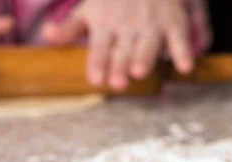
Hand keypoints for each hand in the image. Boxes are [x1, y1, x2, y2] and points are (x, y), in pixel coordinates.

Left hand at [42, 0, 211, 89]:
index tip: (95, 79)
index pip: (99, 47)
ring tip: (140, 72)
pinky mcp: (174, 22)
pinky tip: (185, 67)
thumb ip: (68, 29)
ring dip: (145, 57)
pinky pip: (180, 37)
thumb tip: (46, 34)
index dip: (98, 63)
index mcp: (105, 25)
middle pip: (123, 50)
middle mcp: (128, 26)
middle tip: (117, 83)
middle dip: (120, 65)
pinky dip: (183, 51)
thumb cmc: (111, 0)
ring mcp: (151, 24)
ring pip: (148, 43)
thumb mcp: (87, 10)